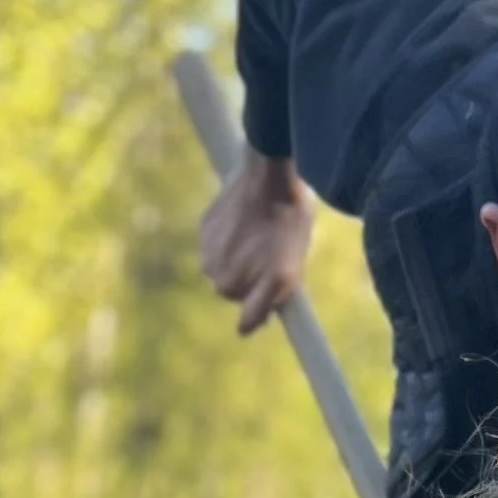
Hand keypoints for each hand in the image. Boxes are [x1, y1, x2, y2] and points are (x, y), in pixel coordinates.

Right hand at [199, 151, 317, 333]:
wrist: (268, 174)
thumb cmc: (290, 220)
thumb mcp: (294, 265)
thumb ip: (276, 296)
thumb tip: (258, 319)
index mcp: (247, 293)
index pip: (247, 322)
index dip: (258, 316)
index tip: (263, 310)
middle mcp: (224, 282)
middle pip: (234, 293)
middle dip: (250, 280)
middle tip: (270, 255)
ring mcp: (209, 258)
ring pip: (222, 270)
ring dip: (237, 259)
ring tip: (258, 233)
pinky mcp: (203, 233)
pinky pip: (214, 246)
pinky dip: (227, 239)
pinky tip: (244, 219)